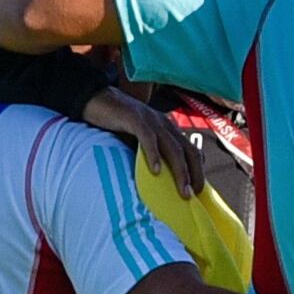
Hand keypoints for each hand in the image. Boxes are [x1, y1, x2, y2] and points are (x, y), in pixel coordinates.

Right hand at [84, 85, 210, 197]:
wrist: (95, 99)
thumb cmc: (116, 124)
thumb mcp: (138, 141)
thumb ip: (150, 154)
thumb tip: (158, 180)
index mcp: (167, 129)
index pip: (191, 150)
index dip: (198, 170)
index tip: (198, 191)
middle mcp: (164, 124)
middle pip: (188, 150)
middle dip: (194, 174)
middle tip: (193, 194)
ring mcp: (151, 120)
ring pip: (173, 147)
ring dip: (180, 171)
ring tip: (182, 190)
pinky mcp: (135, 118)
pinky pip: (148, 137)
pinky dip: (154, 154)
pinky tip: (155, 171)